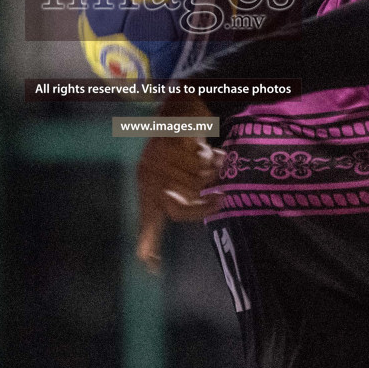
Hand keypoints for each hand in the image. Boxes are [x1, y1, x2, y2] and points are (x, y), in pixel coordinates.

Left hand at [135, 94, 222, 273]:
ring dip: (213, 172)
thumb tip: (191, 221)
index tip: (149, 266)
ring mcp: (159, 155)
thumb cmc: (182, 143)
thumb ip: (180, 198)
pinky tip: (211, 149)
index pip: (149, 217)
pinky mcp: (173, 138)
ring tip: (214, 160)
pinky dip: (214, 157)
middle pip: (184, 203)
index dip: (148, 241)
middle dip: (205, 201)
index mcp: (148, 183)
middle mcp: (150, 171)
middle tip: (220, 194)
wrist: (183, 101)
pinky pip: (203, 161)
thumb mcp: (174, 171)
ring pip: (198, 181)